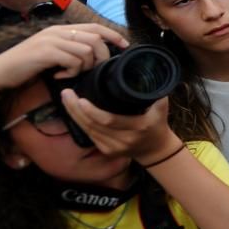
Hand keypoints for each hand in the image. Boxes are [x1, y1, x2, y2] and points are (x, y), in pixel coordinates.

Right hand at [0, 24, 126, 91]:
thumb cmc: (29, 64)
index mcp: (62, 29)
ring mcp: (52, 40)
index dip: (113, 35)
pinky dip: (71, 72)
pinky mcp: (46, 52)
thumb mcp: (53, 52)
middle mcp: (58, 31)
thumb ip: (71, 48)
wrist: (1, 70)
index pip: (95, 27)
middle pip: (95, 38)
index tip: (126, 45)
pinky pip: (73, 61)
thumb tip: (96, 54)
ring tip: (71, 73)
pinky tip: (59, 76)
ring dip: (85, 66)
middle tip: (92, 70)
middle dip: (102, 56)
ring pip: (87, 50)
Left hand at [59, 90, 178, 164]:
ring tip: (66, 98)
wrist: (155, 150)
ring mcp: (113, 148)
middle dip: (76, 109)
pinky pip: (89, 135)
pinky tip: (72, 111)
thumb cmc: (157, 126)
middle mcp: (124, 140)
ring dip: (74, 115)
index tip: (81, 99)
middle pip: (93, 125)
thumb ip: (157, 95)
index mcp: (138, 128)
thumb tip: (153, 77)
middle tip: (66, 93)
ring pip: (88, 130)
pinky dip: (79, 122)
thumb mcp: (161, 110)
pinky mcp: (106, 151)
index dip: (92, 111)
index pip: (110, 120)